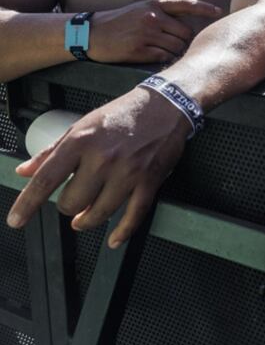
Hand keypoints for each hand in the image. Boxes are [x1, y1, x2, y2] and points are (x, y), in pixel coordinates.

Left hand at [6, 86, 190, 246]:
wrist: (166, 106)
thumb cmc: (124, 113)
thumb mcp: (82, 125)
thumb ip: (52, 150)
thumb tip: (26, 170)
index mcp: (82, 141)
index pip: (47, 179)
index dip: (28, 204)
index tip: (17, 220)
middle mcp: (103, 158)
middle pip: (72, 202)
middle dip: (68, 206)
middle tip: (72, 201)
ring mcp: (128, 172)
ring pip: (99, 213)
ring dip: (87, 220)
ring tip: (84, 219)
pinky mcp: (149, 181)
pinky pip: (134, 215)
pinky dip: (122, 231)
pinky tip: (114, 239)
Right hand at [88, 0, 223, 63]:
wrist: (90, 34)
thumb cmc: (118, 23)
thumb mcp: (140, 10)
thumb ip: (162, 15)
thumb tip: (187, 30)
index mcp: (154, 5)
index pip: (186, 4)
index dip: (205, 9)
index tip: (219, 12)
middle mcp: (152, 17)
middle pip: (186, 33)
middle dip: (186, 42)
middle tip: (178, 48)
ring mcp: (146, 33)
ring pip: (177, 47)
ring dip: (177, 53)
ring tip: (166, 54)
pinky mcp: (140, 50)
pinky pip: (165, 57)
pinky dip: (166, 60)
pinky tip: (159, 59)